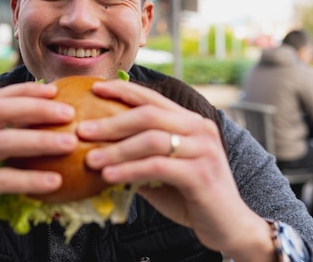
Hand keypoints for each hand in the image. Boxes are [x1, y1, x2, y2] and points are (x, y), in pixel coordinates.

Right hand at [0, 82, 77, 261]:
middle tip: (69, 112)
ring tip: (70, 143)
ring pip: (2, 142)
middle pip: (0, 111)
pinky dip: (30, 179)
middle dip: (38, 108)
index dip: (26, 91)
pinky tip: (54, 183)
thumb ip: (9, 160)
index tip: (55, 90)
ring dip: (41, 140)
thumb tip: (54, 150)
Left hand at [78, 80, 274, 260]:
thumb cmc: (192, 196)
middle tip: (83, 129)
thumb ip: (140, 156)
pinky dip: (129, 170)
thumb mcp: (164, 170)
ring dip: (116, 149)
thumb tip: (100, 149)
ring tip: (90, 159)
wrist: (229, 225)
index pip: (153, 99)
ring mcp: (203, 150)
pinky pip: (157, 166)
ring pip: (152, 140)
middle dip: (112, 121)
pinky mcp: (200, 174)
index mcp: (191, 122)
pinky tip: (109, 177)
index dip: (124, 91)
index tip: (95, 88)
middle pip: (149, 115)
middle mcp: (200, 129)